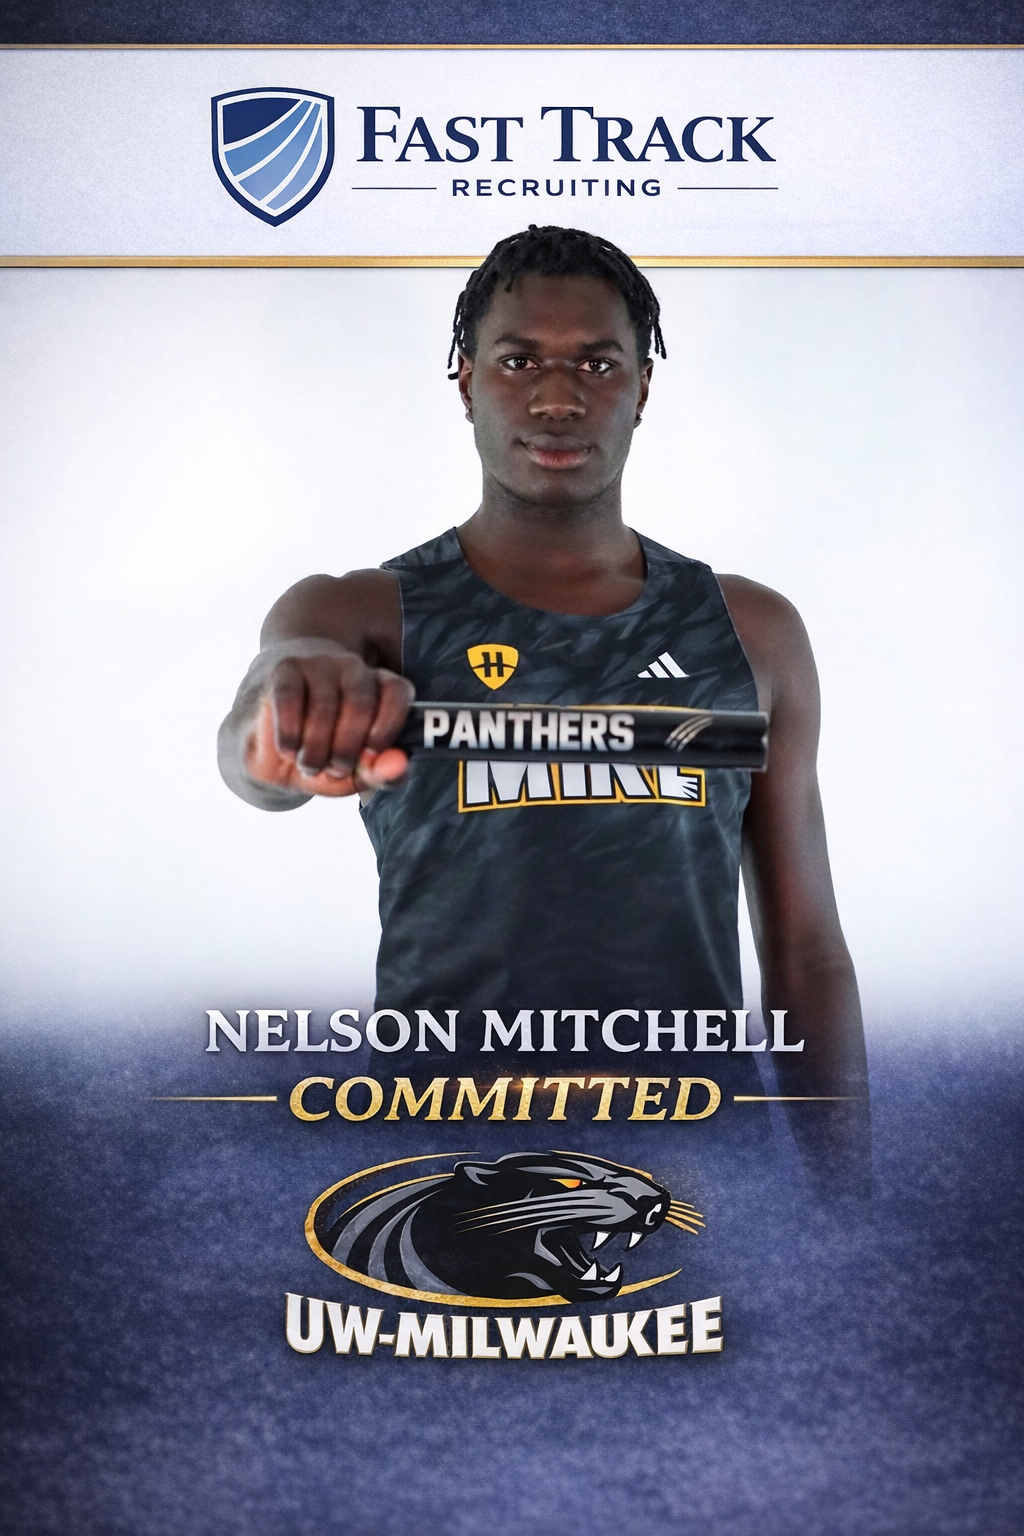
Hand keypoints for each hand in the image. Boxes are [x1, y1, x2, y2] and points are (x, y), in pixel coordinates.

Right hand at [244, 652, 413, 797]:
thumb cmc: (327, 755)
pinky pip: (290, 699)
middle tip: (335, 770)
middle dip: (346, 748)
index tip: (370, 755)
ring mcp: (320, 665)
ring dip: (316, 748)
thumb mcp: (356, 774)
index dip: (388, 725)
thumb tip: (398, 767)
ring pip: (324, 704)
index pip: (398, 692)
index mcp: (382, 688)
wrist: (277, 747)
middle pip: (360, 703)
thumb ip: (381, 773)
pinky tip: (289, 750)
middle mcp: (354, 669)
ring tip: (310, 765)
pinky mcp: (286, 670)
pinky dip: (290, 733)